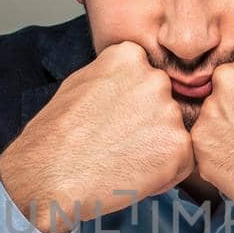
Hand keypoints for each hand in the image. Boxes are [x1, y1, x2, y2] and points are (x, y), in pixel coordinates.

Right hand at [0, 41, 192, 232]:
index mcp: (129, 57)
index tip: (113, 120)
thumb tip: (131, 79)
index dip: (132, 105)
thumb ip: (113, 76)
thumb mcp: (80, 84)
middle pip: (164, 104)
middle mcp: (154, 78)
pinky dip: (166, 174)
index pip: (146, 77)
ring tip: (122, 160)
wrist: (50, 175)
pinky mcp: (179, 146)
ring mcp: (169, 112)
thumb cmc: (55, 136)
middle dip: (148, 125)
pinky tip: (134, 175)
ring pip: (174, 133)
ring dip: (157, 150)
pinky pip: (184, 161)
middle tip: (118, 144)